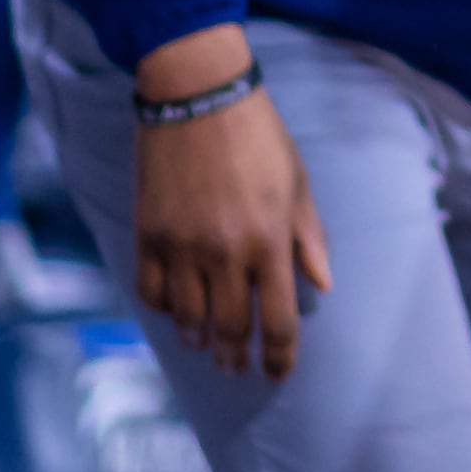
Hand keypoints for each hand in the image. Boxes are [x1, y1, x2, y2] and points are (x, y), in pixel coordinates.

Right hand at [130, 29, 328, 378]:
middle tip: (237, 367)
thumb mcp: (298, 184)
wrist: (198, 99)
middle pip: (229, 327)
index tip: (276, 372)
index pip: (277, 319)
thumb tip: (321, 285)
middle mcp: (224, 253)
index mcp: (269, 242)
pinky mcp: (149, 235)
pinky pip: (152, 292)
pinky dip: (164, 309)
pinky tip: (175, 312)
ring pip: (187, 317)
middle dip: (236, 355)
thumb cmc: (258, 139)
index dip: (277, 354)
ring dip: (199, 339)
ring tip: (207, 347)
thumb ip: (309, 239)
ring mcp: (182, 247)